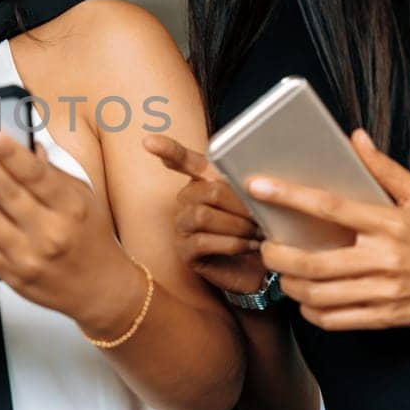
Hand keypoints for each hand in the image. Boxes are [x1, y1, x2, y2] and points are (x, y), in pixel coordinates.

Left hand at [0, 131, 130, 326]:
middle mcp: (51, 232)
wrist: (100, 289)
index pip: (36, 174)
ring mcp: (30, 256)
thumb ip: (52, 173)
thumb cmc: (91, 238)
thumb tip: (25, 144)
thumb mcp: (84, 198)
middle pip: (8, 194)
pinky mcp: (14, 276)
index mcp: (71, 207)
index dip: (10, 152)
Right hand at [144, 134, 266, 295]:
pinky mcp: (185, 251)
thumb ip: (252, 187)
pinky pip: (203, 242)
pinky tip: (249, 246)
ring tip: (257, 232)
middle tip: (261, 216)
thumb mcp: (259, 204)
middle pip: (207, 191)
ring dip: (236, 225)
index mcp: (203, 181)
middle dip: (239, 204)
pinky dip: (232, 243)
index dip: (167, 149)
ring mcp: (182, 226)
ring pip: (202, 216)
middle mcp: (187, 200)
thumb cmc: (258, 230)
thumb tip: (257, 182)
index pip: (182, 160)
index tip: (148, 141)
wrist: (259, 269)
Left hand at [251, 129, 409, 329]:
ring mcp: (384, 291)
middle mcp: (383, 259)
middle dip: (277, 257)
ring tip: (284, 273)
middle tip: (267, 248)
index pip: (328, 206)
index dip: (288, 195)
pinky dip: (312, 312)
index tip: (258, 185)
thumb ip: (384, 168)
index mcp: (388, 223)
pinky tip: (307, 300)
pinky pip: (336, 320)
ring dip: (290, 285)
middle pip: (312, 262)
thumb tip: (356, 137)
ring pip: (318, 295)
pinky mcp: (387, 317)